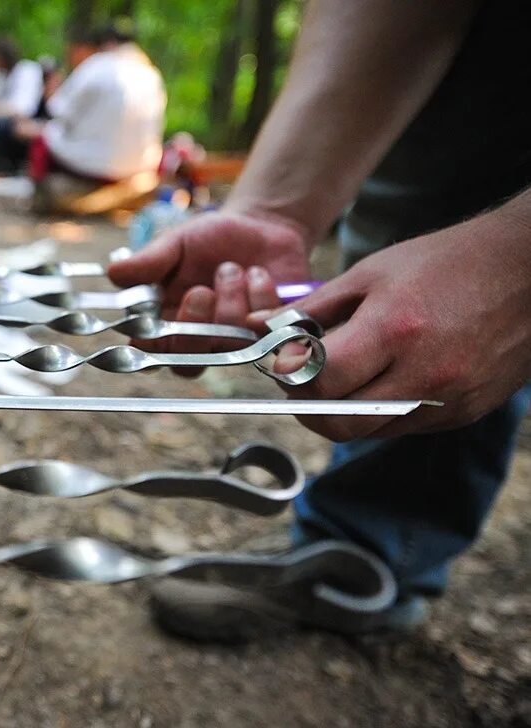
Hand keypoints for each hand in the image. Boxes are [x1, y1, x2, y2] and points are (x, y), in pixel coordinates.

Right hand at [107, 209, 312, 361]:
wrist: (261, 226)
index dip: (151, 344)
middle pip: (189, 363)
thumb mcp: (176, 243)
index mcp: (167, 324)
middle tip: (201, 289)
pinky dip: (262, 296)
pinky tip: (259, 274)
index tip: (155, 318)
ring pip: (230, 344)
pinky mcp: (273, 333)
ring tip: (234, 268)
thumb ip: (149, 262)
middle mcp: (200, 341)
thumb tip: (113, 273)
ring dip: (232, 300)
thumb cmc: (210, 239)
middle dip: (195, 326)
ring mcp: (237, 342)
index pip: (150, 353)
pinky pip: (267, 329)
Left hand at [255, 207, 530, 440]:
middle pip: (339, 423)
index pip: (320, 382)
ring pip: (370, 432)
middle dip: (309, 407)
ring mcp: (450, 400)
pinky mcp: (466, 413)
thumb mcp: (371, 273)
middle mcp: (425, 374)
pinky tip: (385, 377)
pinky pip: (405, 427)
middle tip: (305, 380)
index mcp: (395, 331)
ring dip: (344, 412)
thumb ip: (312, 310)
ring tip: (346, 374)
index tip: (287, 360)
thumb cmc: (446, 261)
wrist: (530, 269)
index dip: (292, 376)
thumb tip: (257, 329)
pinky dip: (381, 411)